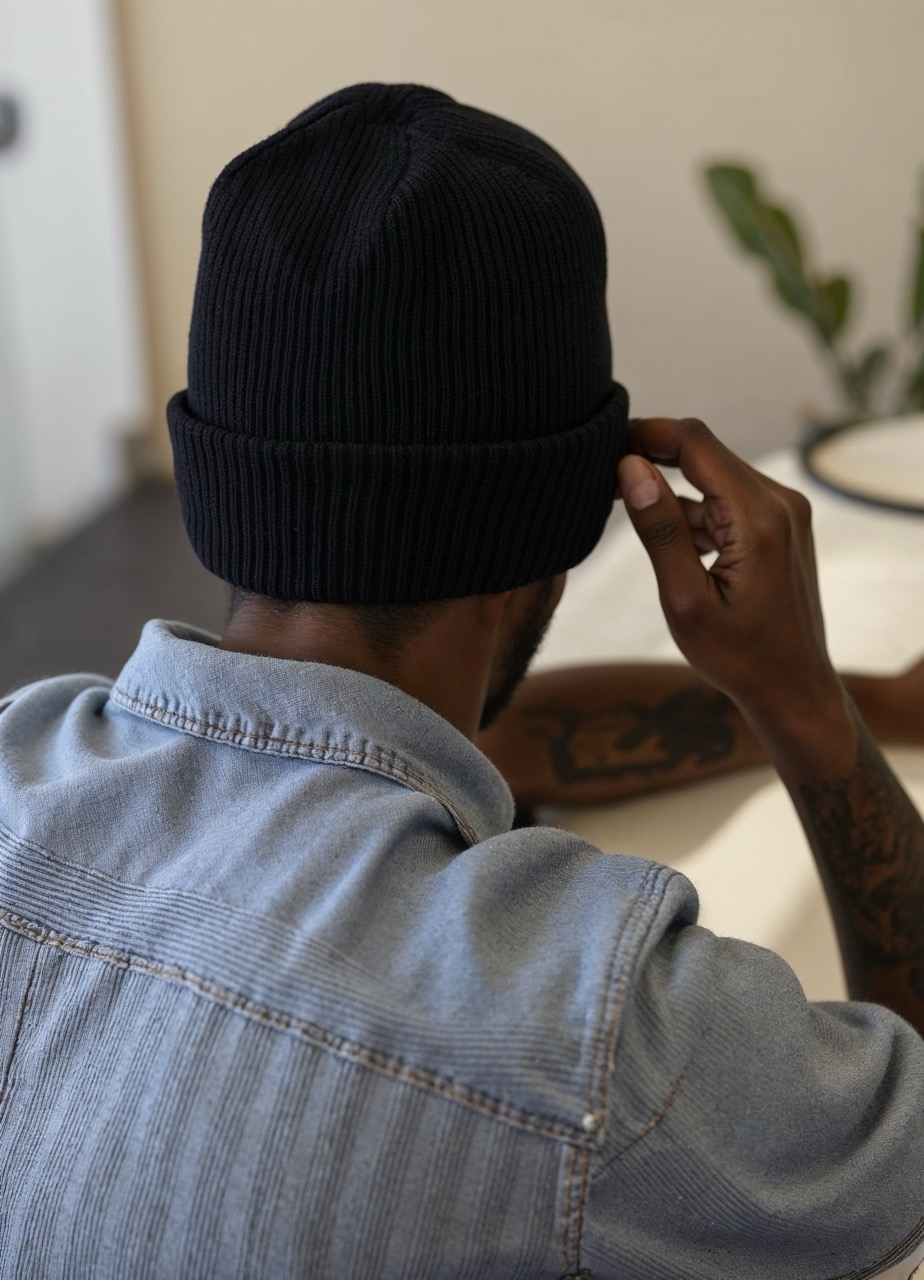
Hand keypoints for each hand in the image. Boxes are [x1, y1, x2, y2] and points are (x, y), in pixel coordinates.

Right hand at [617, 417, 841, 733]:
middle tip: (600, 471)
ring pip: (714, 474)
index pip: (696, 443)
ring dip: (669, 481)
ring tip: (618, 500)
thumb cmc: (738, 657)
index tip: (602, 444)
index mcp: (759, 518)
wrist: (793, 688)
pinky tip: (659, 528)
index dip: (646, 434)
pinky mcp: (779, 525)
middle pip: (706, 450)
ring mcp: (784, 512)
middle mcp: (780, 503)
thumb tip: (629, 468)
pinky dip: (692, 506)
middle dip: (652, 453)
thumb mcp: (685, 600)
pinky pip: (727, 498)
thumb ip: (659, 529)